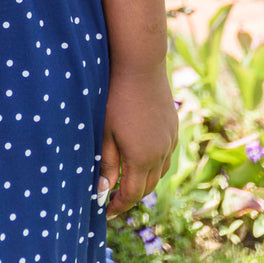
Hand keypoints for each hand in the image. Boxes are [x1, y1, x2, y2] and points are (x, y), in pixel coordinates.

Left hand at [99, 64, 177, 219]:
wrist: (140, 64)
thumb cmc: (115, 96)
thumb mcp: (104, 131)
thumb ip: (106, 163)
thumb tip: (102, 191)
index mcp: (142, 157)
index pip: (131, 194)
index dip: (118, 206)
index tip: (105, 212)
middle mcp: (161, 153)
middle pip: (147, 186)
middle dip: (130, 195)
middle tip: (113, 199)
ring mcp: (170, 139)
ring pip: (159, 172)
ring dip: (143, 180)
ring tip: (126, 180)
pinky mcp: (173, 127)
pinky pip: (165, 155)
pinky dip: (154, 164)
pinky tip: (142, 157)